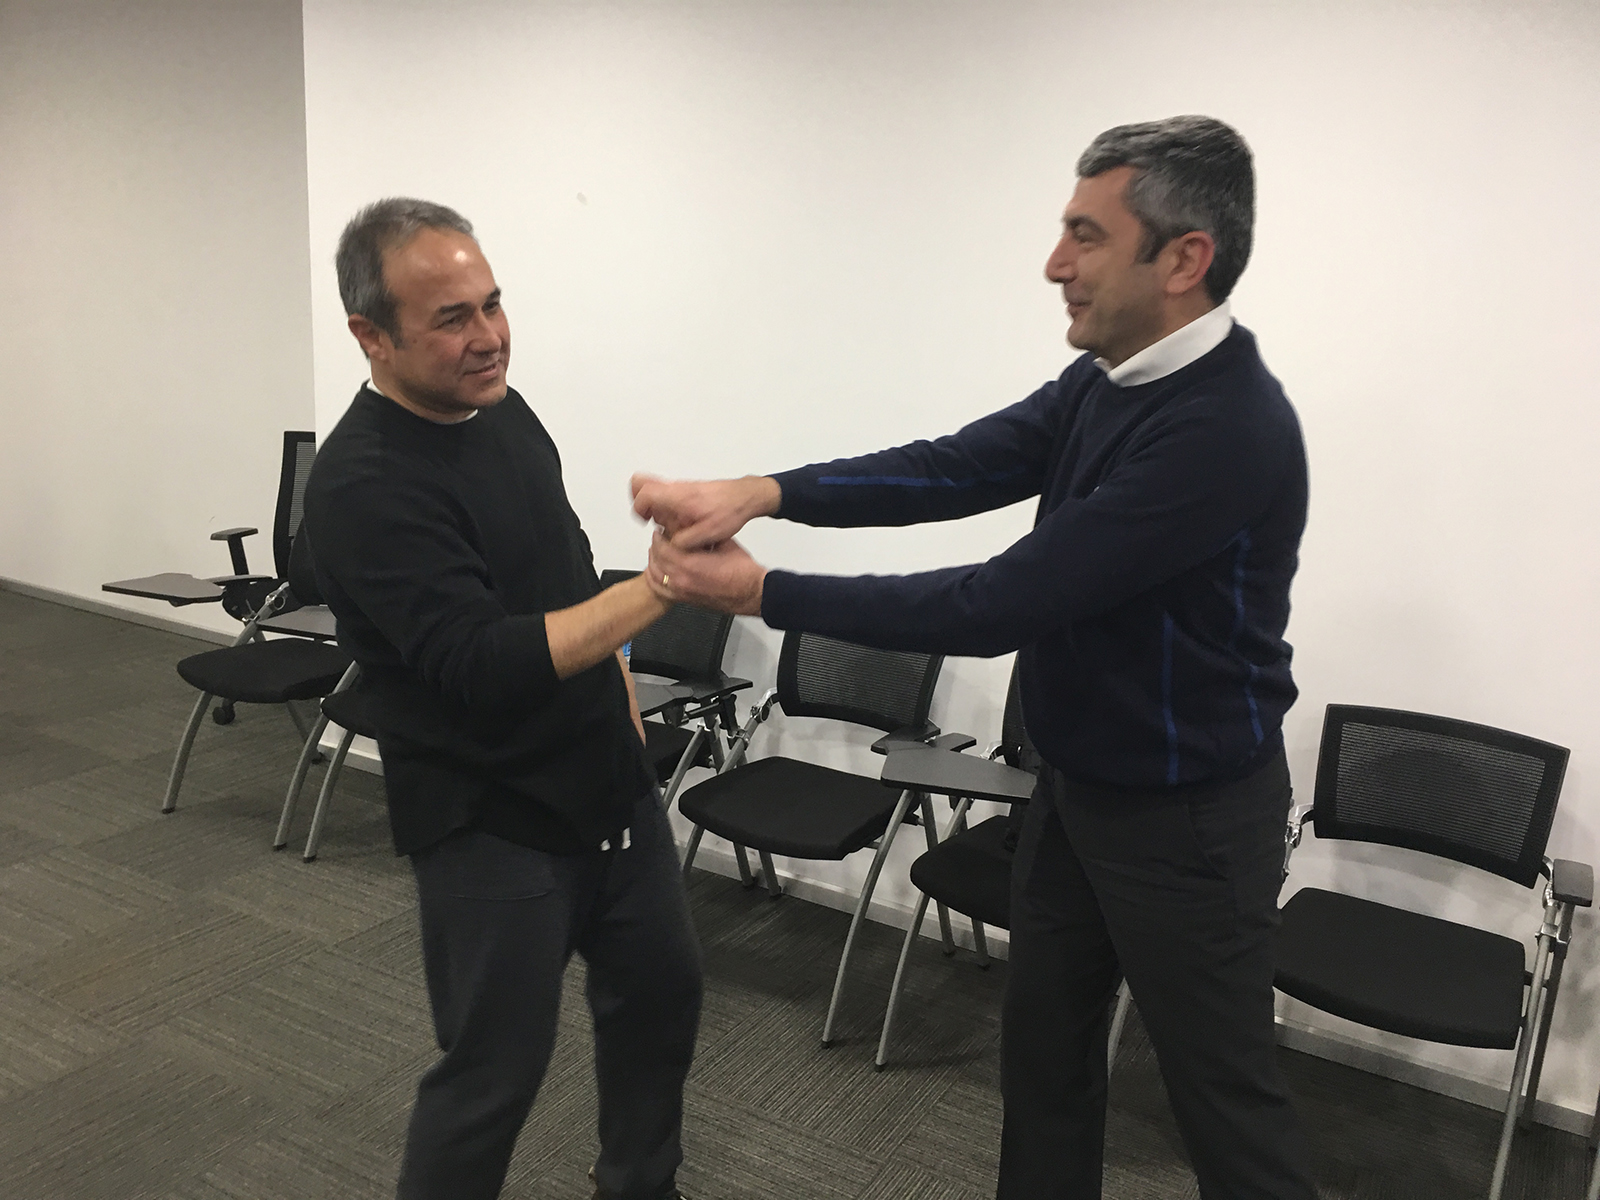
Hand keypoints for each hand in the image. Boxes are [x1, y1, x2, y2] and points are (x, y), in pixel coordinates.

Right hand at [630, 474, 780, 550]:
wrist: (745, 496)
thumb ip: (686, 541)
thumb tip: (671, 545)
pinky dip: (664, 506)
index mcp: (679, 497)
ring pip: (653, 488)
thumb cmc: (730, 510)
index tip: (644, 521)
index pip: (645, 493)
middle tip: (646, 517)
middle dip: (637, 500)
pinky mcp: (687, 490)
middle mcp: (677, 489)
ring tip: (666, 523)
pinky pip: (666, 493)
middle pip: (641, 482)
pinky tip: (679, 521)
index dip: (638, 508)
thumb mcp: (710, 533)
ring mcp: (681, 487)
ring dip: (652, 505)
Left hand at [647, 529, 766, 615]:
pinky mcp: (685, 599)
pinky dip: (655, 579)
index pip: (663, 545)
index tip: (663, 530)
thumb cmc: (742, 573)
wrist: (752, 593)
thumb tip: (692, 527)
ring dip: (654, 561)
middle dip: (657, 546)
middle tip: (661, 538)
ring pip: (655, 574)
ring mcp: (682, 591)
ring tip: (658, 552)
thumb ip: (703, 535)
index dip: (661, 535)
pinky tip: (658, 571)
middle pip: (657, 559)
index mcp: (690, 564)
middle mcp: (682, 579)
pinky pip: (660, 590)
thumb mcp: (723, 543)